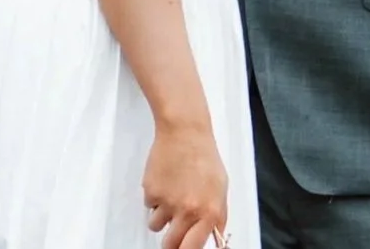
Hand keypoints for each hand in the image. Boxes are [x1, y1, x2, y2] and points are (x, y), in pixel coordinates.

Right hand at [143, 121, 228, 248]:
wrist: (184, 132)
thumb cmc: (204, 157)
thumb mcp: (221, 189)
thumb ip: (217, 216)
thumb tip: (214, 238)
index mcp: (208, 213)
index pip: (192, 248)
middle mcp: (187, 211)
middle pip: (170, 244)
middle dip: (170, 242)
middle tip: (172, 233)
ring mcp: (166, 201)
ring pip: (156, 225)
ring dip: (161, 217)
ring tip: (170, 196)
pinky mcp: (150, 190)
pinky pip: (149, 205)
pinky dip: (154, 198)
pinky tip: (164, 181)